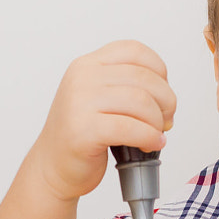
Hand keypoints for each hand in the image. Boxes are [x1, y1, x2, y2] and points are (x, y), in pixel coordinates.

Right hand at [30, 40, 176, 202]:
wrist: (52, 167)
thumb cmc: (81, 135)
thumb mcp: (98, 98)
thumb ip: (124, 86)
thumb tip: (166, 95)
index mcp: (87, 65)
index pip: (135, 51)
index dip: (159, 71)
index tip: (162, 93)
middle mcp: (82, 78)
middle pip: (144, 78)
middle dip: (166, 101)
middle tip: (166, 120)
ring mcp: (80, 103)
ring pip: (141, 102)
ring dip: (158, 122)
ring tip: (156, 134)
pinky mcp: (84, 130)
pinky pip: (131, 128)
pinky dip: (150, 137)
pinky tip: (151, 144)